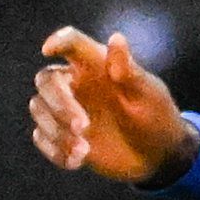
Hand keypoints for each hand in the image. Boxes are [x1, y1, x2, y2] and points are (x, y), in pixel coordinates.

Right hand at [31, 27, 196, 184]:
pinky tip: (77, 161)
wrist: (160, 156)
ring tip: (84, 150)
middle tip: (82, 126)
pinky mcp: (63, 135)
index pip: (72, 44)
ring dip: (56, 130)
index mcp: (97, 67)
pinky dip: (55, 149)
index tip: (48, 50)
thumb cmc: (157, 118)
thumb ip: (129, 71)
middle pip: (46, 80)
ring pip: (39, 109)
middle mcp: (77, 84)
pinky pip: (42, 137)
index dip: (58, 42)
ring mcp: (66, 110)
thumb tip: (117, 39)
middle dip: (58, 102)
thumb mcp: (148, 96)